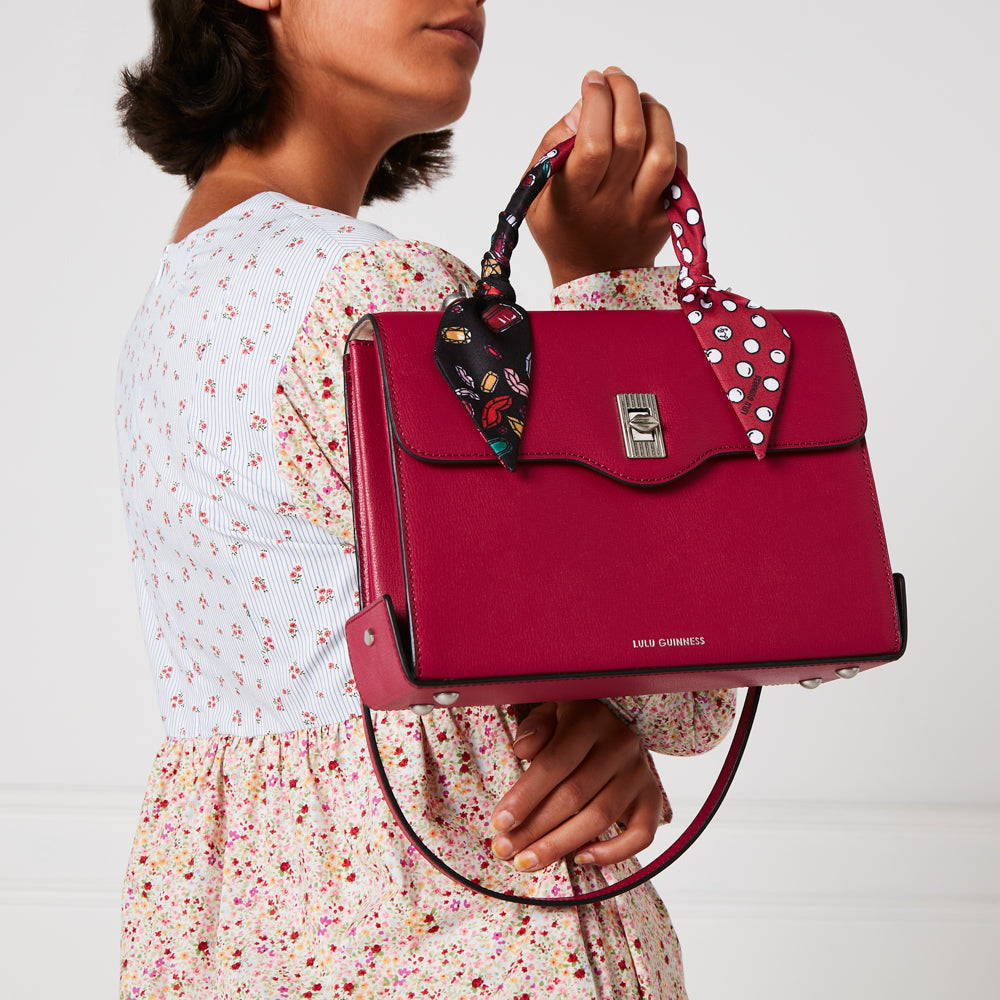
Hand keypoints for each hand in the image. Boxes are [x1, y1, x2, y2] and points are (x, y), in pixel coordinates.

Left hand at [488, 700, 664, 871]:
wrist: (616, 719)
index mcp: (590, 719)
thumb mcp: (550, 709)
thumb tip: (523, 750)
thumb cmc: (572, 721)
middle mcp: (620, 744)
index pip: (554, 763)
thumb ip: (535, 726)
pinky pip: (641, 834)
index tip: (499, 823)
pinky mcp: (652, 796)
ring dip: (559, 845)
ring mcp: (639, 772)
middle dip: (534, 828)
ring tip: (527, 861)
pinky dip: (613, 852)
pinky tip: (580, 857)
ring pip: (599, 818)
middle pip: (573, 796)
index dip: (525, 796)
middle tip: (504, 849)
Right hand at [526, 68, 687, 288]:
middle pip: (631, 137)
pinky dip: (669, 139)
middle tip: (614, 77)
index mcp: (574, 200)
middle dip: (624, 93)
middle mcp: (612, 207)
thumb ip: (551, 147)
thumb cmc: (561, 227)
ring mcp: (643, 212)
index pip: (594, 142)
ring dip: (653, 112)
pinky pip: (678, 167)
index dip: (596, 102)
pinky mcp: (666, 215)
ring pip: (662, 150)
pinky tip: (651, 132)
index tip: (591, 82)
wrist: (593, 279)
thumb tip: (580, 108)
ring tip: (639, 100)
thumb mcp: (537, 192)